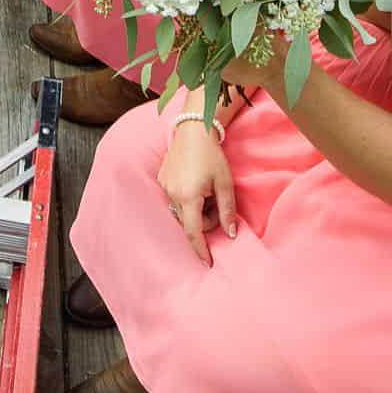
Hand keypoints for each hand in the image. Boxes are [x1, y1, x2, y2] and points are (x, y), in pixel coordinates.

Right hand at [156, 116, 235, 263]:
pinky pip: (175, 200)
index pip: (194, 233)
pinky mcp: (161, 179)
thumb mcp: (225, 184)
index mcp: (188, 197)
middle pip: (189, 223)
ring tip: (207, 192)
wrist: (194, 129)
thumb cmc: (212, 156)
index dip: (202, 250)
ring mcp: (164, 186)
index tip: (209, 264)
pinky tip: (195, 184)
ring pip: (181, 212)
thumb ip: (228, 211)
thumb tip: (230, 235)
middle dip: (205, 222)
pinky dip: (187, 200)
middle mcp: (172, 194)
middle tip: (218, 204)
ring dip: (196, 211)